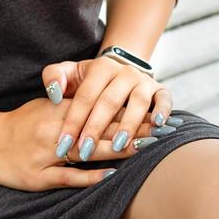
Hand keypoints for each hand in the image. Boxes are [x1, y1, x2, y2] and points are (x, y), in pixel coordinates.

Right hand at [0, 96, 145, 190]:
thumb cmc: (19, 124)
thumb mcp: (45, 106)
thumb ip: (71, 105)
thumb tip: (101, 104)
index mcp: (59, 110)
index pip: (101, 108)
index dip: (129, 112)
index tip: (156, 114)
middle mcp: (56, 129)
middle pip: (101, 128)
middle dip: (134, 130)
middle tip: (163, 132)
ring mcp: (47, 152)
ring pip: (88, 150)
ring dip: (119, 149)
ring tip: (146, 149)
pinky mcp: (38, 175)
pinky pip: (68, 176)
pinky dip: (90, 176)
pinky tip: (110, 175)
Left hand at [43, 56, 172, 163]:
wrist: (117, 72)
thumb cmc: (87, 80)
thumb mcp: (68, 73)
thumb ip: (54, 77)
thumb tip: (54, 94)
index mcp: (100, 67)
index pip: (85, 96)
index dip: (74, 120)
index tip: (63, 143)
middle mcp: (124, 72)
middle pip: (109, 101)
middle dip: (96, 128)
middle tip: (84, 151)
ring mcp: (143, 81)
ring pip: (137, 102)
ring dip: (128, 125)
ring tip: (117, 146)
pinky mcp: (160, 90)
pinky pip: (164, 100)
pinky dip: (162, 111)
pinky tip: (156, 125)